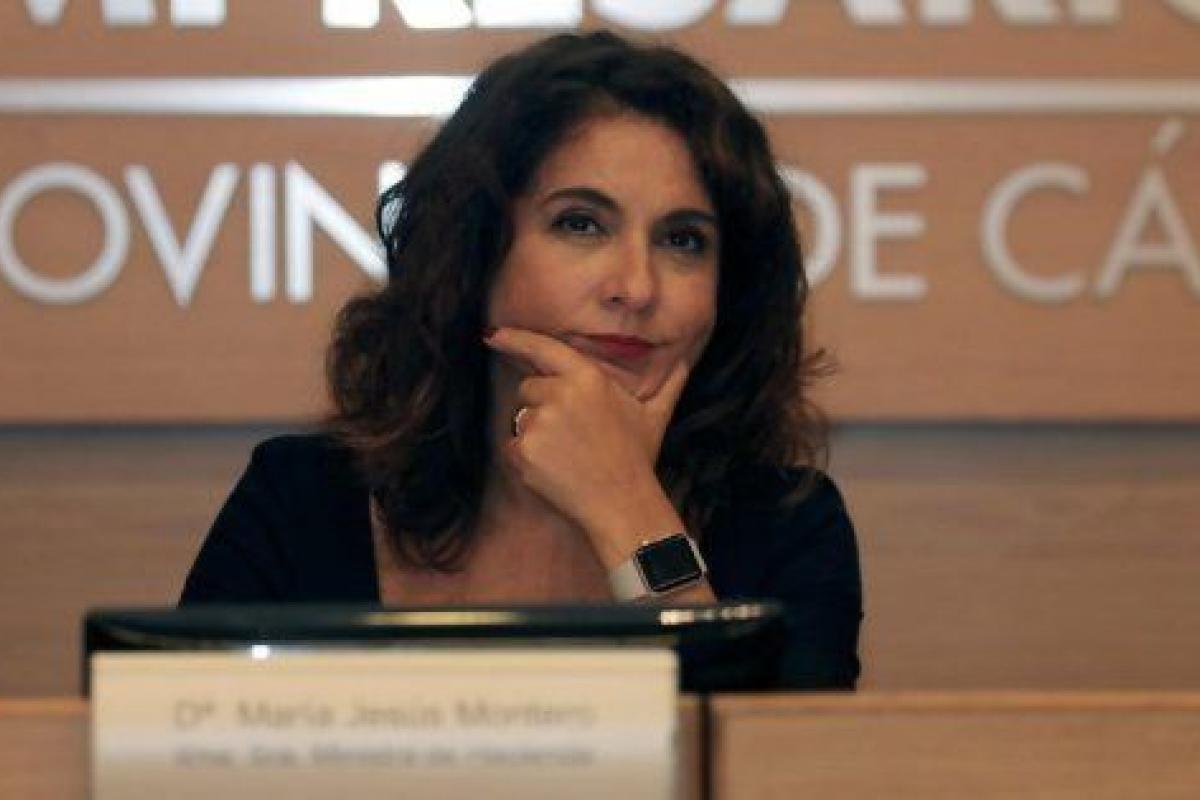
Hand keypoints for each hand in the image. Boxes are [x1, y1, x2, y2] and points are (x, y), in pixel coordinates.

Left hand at [484, 326, 689, 564]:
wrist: (622, 503)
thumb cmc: (636, 457)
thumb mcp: (655, 415)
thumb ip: (668, 383)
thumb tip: (686, 362)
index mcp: (588, 378)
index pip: (544, 349)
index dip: (515, 338)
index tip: (492, 334)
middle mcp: (560, 394)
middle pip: (529, 388)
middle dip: (542, 406)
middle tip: (572, 434)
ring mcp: (539, 423)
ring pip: (520, 418)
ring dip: (535, 434)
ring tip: (567, 455)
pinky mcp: (524, 450)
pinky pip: (512, 446)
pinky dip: (526, 459)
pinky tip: (553, 470)